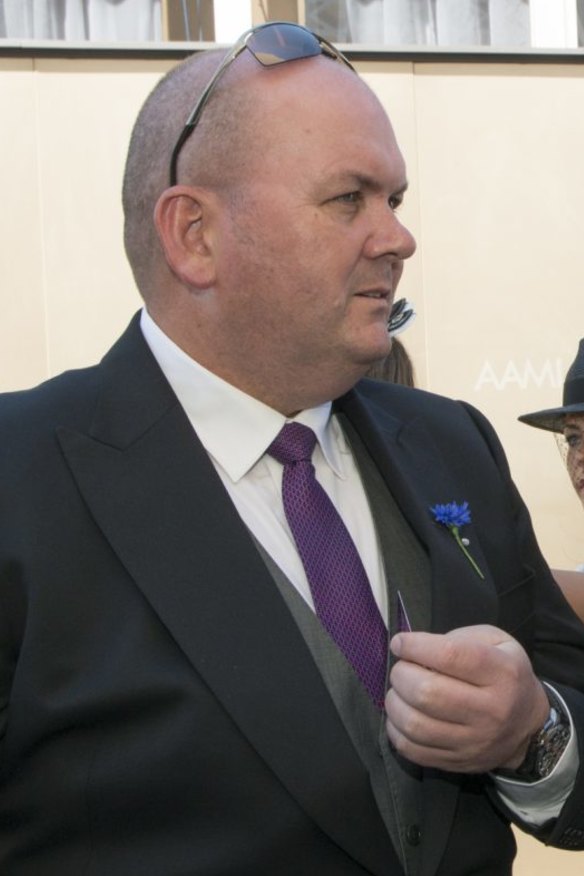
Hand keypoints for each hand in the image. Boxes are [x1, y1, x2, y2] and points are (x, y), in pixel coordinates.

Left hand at [385, 625, 549, 772]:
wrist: (529, 727)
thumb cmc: (505, 674)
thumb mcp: (496, 642)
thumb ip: (459, 638)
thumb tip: (416, 649)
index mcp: (502, 673)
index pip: (450, 656)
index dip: (415, 646)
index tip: (399, 642)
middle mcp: (491, 711)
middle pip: (427, 692)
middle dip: (401, 674)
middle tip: (401, 668)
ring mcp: (474, 742)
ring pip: (416, 724)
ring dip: (395, 702)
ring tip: (399, 691)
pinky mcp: (458, 762)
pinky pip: (413, 750)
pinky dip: (396, 730)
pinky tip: (401, 714)